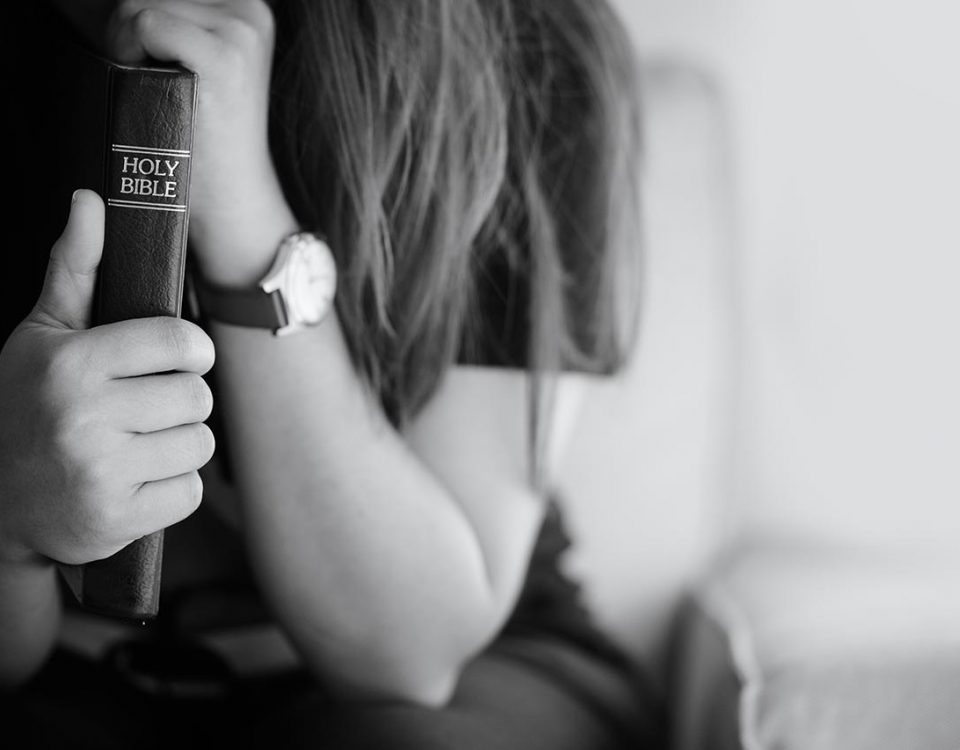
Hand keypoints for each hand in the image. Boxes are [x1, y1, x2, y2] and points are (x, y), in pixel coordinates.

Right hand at [0, 190, 215, 566]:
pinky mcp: (115, 519)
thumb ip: (75, 269)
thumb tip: (91, 200)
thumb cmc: (26, 406)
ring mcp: (100, 472)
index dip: (191, 352)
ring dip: (179, 445)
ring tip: (137, 445)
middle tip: (146, 410)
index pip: (182, 344)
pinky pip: (189, 491)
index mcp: (73, 364)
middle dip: (181, 402)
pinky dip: (172, 489)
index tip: (180, 359)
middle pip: (198, 397)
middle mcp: (84, 417)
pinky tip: (135, 481)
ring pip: (199, 445)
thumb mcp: (42, 335)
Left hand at [106, 0, 295, 285]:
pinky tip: (156, 92)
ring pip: (139, 5)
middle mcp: (250, 12)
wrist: (230, 196)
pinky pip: (145, 23)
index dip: (139, 27)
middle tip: (156, 88)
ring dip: (128, 49)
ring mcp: (242, 31)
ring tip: (159, 94)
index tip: (158, 72)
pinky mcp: (225, 56)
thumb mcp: (192, 64)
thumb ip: (171, 27)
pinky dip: (132, 56)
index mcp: (246, 9)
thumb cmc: (200, 137)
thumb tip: (128, 7)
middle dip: (131, 36)